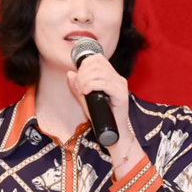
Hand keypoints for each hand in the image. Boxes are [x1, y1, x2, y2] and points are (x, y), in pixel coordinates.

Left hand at [67, 54, 143, 175]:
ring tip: (82, 91)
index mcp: (111, 76)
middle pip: (97, 64)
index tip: (78, 78)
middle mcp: (118, 78)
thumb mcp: (85, 98)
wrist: (112, 133)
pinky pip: (104, 83)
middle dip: (83, 73)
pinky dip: (91, 85)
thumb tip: (70, 73)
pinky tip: (86, 92)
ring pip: (99, 73)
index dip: (84, 64)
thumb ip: (77, 86)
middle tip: (79, 87)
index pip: (97, 59)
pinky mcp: (122, 95)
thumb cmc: (100, 116)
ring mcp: (121, 86)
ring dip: (85, 80)